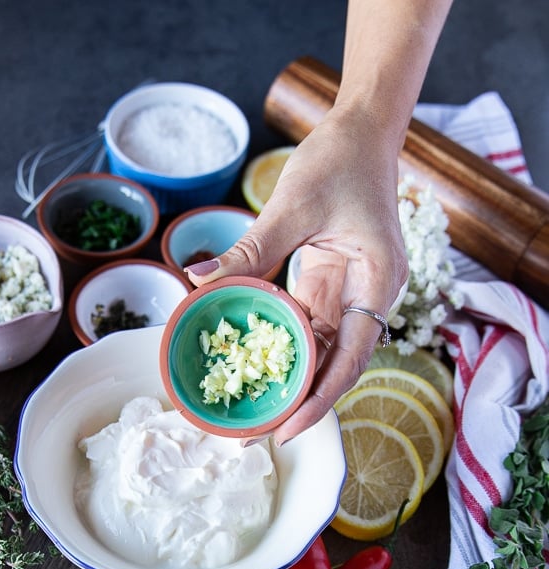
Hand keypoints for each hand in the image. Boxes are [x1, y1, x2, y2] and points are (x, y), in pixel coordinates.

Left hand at [185, 107, 408, 445]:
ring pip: (320, 351)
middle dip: (300, 400)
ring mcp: (351, 293)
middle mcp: (369, 296)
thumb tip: (198, 279)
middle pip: (336, 363)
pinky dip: (281, 346)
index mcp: (376, 282)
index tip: (288, 428)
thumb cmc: (339, 160)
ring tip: (250, 409)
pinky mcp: (331, 286)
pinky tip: (252, 365)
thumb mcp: (292, 205)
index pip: (350, 356)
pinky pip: (306, 326)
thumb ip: (251, 248)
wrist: (361, 132)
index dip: (320, 398)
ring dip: (289, 379)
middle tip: (257, 431)